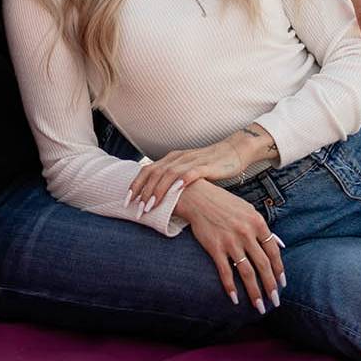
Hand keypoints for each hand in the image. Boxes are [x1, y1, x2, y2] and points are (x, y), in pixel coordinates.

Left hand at [128, 130, 268, 210]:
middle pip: (153, 173)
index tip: (126, 201)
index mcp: (171, 159)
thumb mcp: (187, 171)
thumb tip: (158, 200)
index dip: (135, 185)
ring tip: (149, 206)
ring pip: (168, 174)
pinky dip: (181, 181)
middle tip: (135, 209)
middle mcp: (178, 158)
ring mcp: (191, 160)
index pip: (147, 170)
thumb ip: (174, 182)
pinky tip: (174, 192)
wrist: (234, 151)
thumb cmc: (210, 165)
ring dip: (157, 191)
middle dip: (142, 191)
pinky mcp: (206, 165)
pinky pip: (191, 173)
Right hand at [172, 180, 285, 312]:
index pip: (273, 252)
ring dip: (254, 292)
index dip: (279, 270)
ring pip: (247, 272)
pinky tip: (235, 299)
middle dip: (271, 286)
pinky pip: (225, 272)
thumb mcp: (249, 210)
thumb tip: (280, 245)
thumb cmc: (225, 204)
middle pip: (263, 265)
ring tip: (259, 306)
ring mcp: (231, 241)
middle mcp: (246, 233)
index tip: (282, 284)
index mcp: (258, 223)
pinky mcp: (215, 248)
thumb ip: (263, 229)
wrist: (198, 198)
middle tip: (275, 301)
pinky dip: (230, 287)